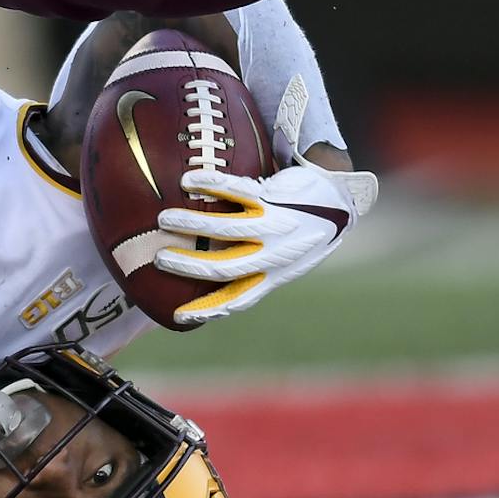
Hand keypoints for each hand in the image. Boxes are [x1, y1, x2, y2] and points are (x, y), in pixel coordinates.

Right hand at [155, 162, 378, 325]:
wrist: (338, 201)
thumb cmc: (305, 233)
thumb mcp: (286, 261)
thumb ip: (256, 268)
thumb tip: (210, 275)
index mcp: (274, 274)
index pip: (238, 299)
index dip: (208, 309)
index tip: (178, 315)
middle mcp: (273, 254)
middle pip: (224, 266)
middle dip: (188, 265)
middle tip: (160, 259)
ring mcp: (274, 225)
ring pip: (227, 229)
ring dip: (192, 224)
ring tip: (164, 219)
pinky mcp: (274, 197)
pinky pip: (238, 190)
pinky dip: (211, 185)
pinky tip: (189, 182)